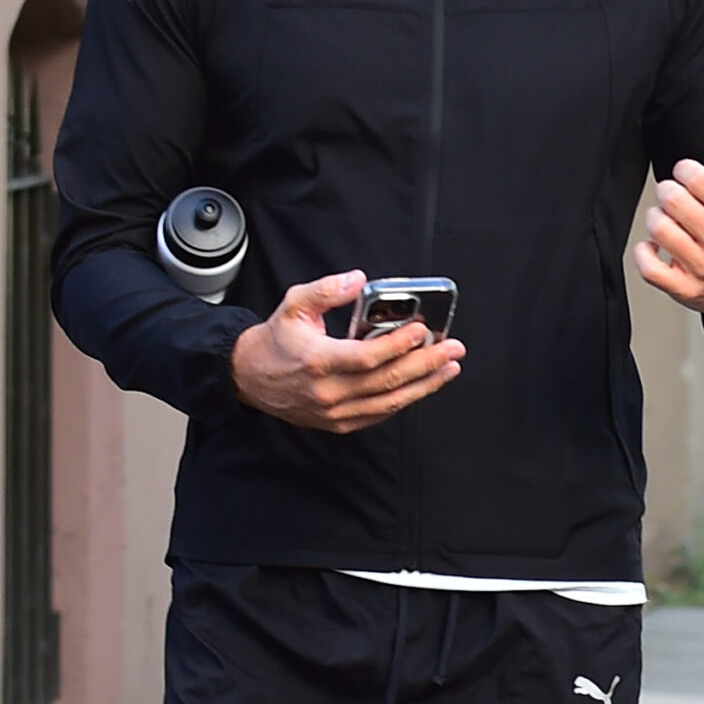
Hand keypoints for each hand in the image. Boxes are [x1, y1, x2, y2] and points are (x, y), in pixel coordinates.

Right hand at [230, 272, 463, 432]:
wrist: (251, 378)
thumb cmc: (276, 340)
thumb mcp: (294, 304)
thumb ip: (326, 289)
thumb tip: (357, 280)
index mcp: (318, 361)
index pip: (368, 357)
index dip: (399, 345)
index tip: (422, 331)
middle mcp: (329, 392)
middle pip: (388, 381)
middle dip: (426, 364)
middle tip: (452, 349)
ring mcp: (336, 412)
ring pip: (390, 402)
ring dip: (425, 385)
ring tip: (448, 368)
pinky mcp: (340, 423)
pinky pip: (380, 414)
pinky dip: (405, 398)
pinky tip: (424, 384)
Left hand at [635, 112, 703, 319]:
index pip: (697, 178)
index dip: (685, 171)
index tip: (689, 177)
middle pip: (672, 200)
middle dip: (669, 193)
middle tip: (676, 198)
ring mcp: (703, 268)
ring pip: (659, 228)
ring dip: (657, 220)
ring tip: (670, 221)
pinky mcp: (685, 290)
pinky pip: (649, 267)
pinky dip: (646, 253)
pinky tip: (657, 246)